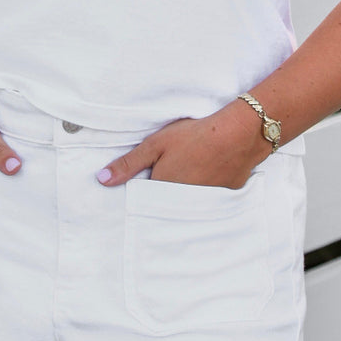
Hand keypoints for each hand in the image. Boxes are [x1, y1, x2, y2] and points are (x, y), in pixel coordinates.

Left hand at [95, 101, 266, 188]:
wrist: (239, 134)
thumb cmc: (194, 136)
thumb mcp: (155, 145)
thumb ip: (128, 164)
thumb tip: (102, 180)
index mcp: (162, 192)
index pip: (146, 202)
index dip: (145, 192)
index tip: (146, 184)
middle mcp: (182, 205)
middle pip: (167, 206)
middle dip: (164, 197)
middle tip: (171, 175)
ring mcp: (205, 205)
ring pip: (187, 205)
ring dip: (185, 197)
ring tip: (191, 175)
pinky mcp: (224, 200)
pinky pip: (209, 203)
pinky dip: (206, 194)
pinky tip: (209, 177)